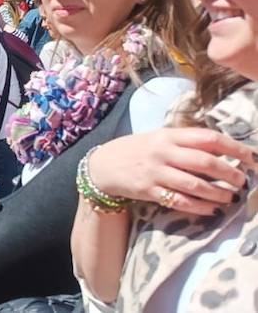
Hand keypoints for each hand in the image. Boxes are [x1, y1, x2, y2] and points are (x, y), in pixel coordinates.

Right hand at [89, 128, 257, 215]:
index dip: (235, 148)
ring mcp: (155, 172)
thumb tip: (223, 151)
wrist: (102, 165)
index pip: (208, 139)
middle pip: (205, 163)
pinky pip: (180, 201)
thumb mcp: (159, 138)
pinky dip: (200, 207)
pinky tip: (211, 209)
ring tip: (230, 197)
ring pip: (195, 185)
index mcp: (169, 135)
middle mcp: (163, 152)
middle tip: (242, 181)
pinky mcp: (149, 191)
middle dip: (230, 173)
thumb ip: (186, 142)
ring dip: (218, 193)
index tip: (252, 157)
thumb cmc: (137, 150)